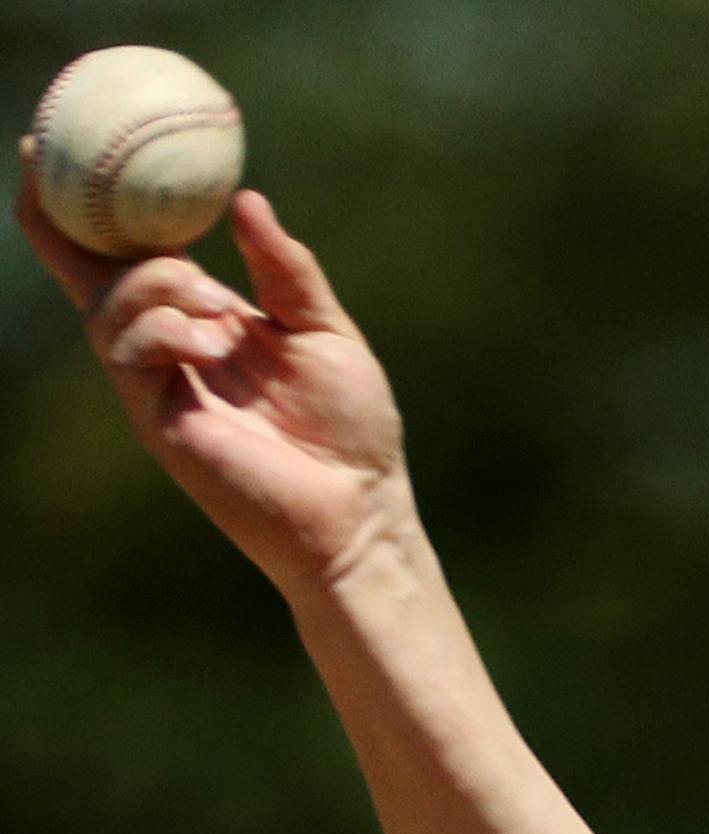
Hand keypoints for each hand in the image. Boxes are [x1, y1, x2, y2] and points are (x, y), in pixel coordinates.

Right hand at [17, 151, 417, 598]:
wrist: (361, 511)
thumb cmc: (353, 432)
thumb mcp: (326, 332)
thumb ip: (286, 271)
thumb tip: (246, 201)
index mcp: (209, 322)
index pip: (139, 258)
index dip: (99, 211)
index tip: (62, 151)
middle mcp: (175, 350)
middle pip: (98, 276)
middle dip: (69, 224)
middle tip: (50, 164)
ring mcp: (163, 387)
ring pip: (112, 308)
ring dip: (153, 284)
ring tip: (211, 300)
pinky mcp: (161, 424)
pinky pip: (129, 356)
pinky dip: (161, 330)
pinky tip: (206, 341)